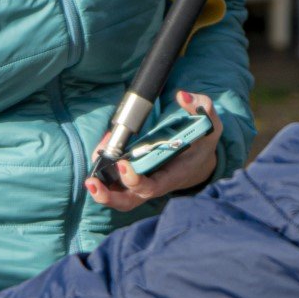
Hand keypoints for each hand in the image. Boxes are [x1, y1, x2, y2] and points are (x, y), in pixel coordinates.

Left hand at [85, 91, 222, 210]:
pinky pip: (116, 183)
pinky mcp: (134, 178)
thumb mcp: (209, 123)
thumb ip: (200, 107)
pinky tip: (98, 156)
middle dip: (110, 196)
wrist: (199, 157)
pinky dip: (104, 174)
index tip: (122, 163)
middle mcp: (155, 184)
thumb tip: (181, 96)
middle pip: (130, 201)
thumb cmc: (202, 141)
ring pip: (121, 198)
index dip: (134, 180)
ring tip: (89, 180)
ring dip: (103, 192)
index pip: (151, 187)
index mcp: (172, 175)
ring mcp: (143, 184)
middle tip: (93, 182)